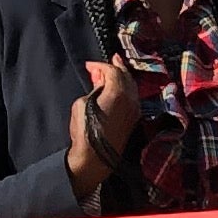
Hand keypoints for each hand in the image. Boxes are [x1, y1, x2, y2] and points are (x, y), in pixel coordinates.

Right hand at [64, 60, 141, 203]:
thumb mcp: (82, 104)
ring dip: (122, 78)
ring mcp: (135, 110)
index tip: (89, 66)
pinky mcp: (134, 120)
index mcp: (119, 92)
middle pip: (126, 76)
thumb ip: (95, 89)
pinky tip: (117, 89)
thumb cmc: (85, 131)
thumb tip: (101, 83)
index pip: (113, 71)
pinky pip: (132, 98)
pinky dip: (125, 90)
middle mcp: (131, 99)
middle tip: (111, 59)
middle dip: (117, 67)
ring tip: (113, 73)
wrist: (95, 157)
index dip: (100, 65)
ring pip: (132, 87)